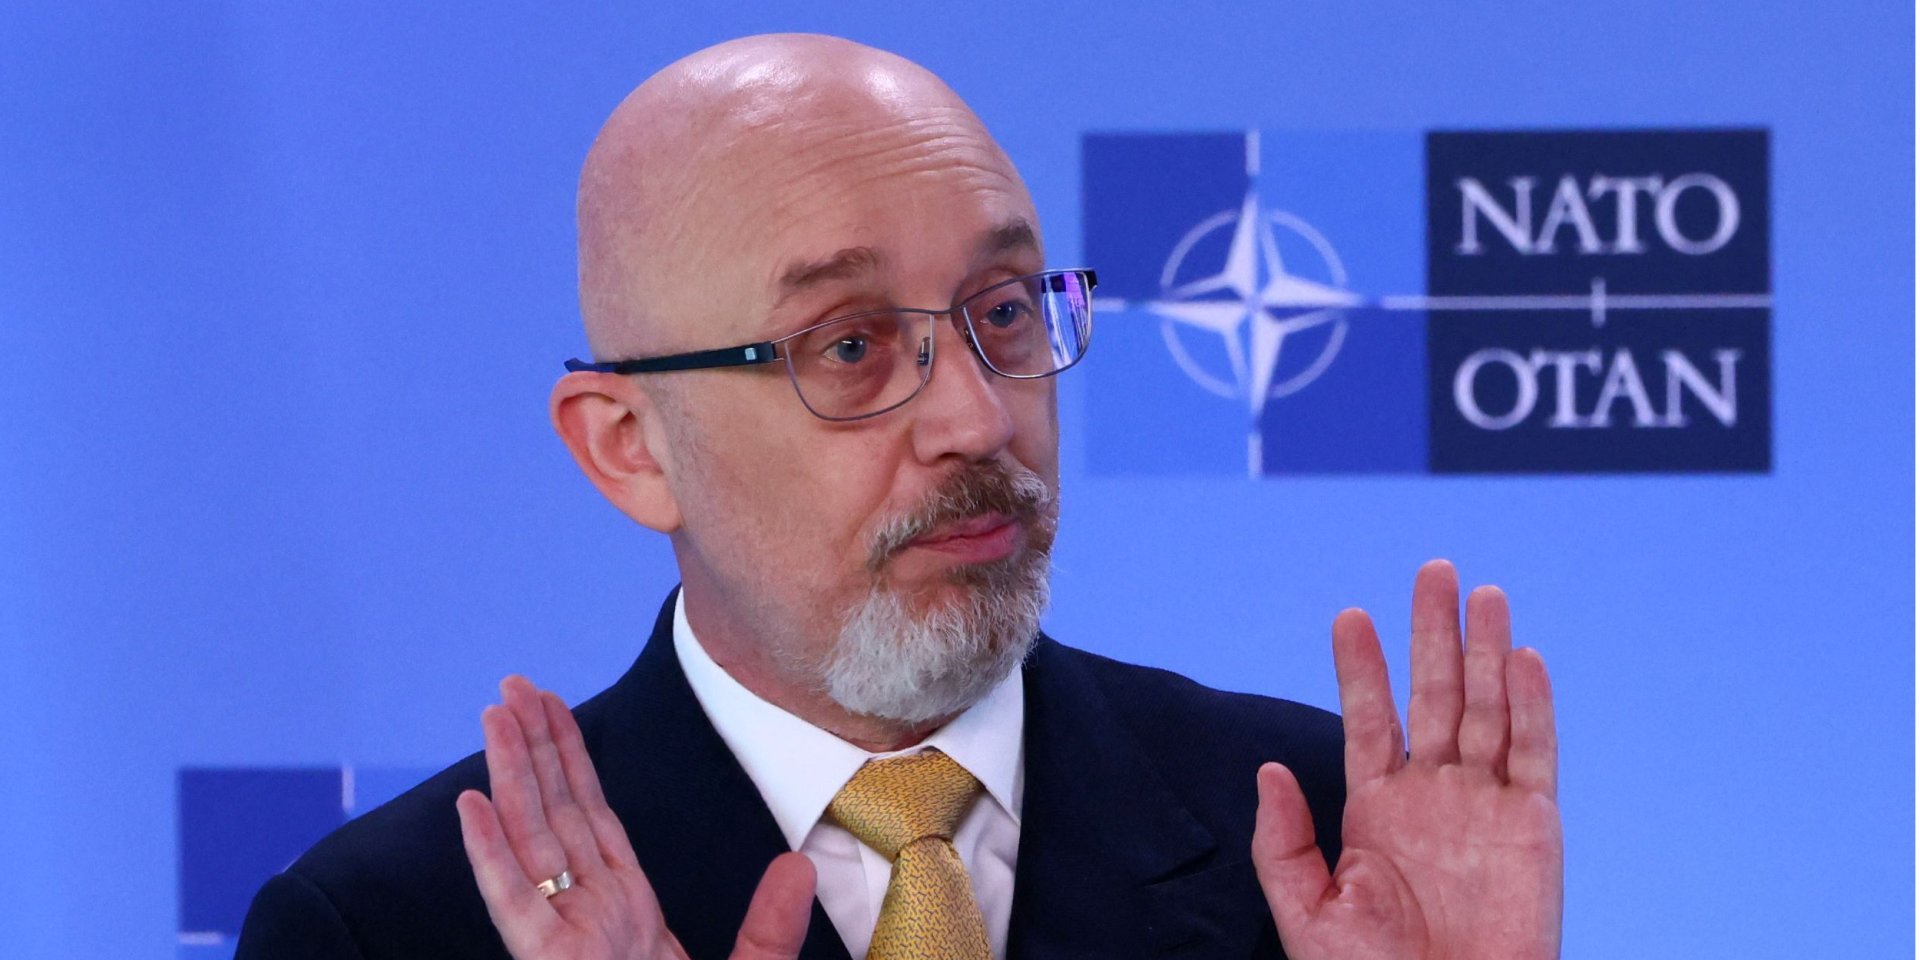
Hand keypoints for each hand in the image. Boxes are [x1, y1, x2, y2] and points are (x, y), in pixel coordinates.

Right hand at [456, 676, 815, 959]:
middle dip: (532, 750)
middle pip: (556, 817)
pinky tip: (470, 805)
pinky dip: (490, 857)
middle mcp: (590, 922)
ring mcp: (566, 946)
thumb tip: (797, 866)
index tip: (553, 705)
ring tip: (492, 714)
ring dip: (508, 778)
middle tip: (511, 684)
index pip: (594, 820)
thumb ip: (767, 930)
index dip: (574, 760)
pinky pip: (514, 907)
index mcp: (630, 919)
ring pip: (531, 844)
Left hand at [1253, 560, 1562, 959]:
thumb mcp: (1306, 912)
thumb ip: (1285, 841)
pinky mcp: (1533, 827)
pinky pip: (1535, 754)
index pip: (1370, 719)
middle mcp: (1431, 796)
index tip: (1349, 616)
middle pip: (1433, 694)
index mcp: (1374, 810)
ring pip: (1487, 709)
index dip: (1361, 667)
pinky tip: (1524, 656)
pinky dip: (1533, 706)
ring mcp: (1484, 806)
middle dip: (1432, 632)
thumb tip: (1269, 769)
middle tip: (1432, 570)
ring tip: (1481, 592)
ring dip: (1486, 650)